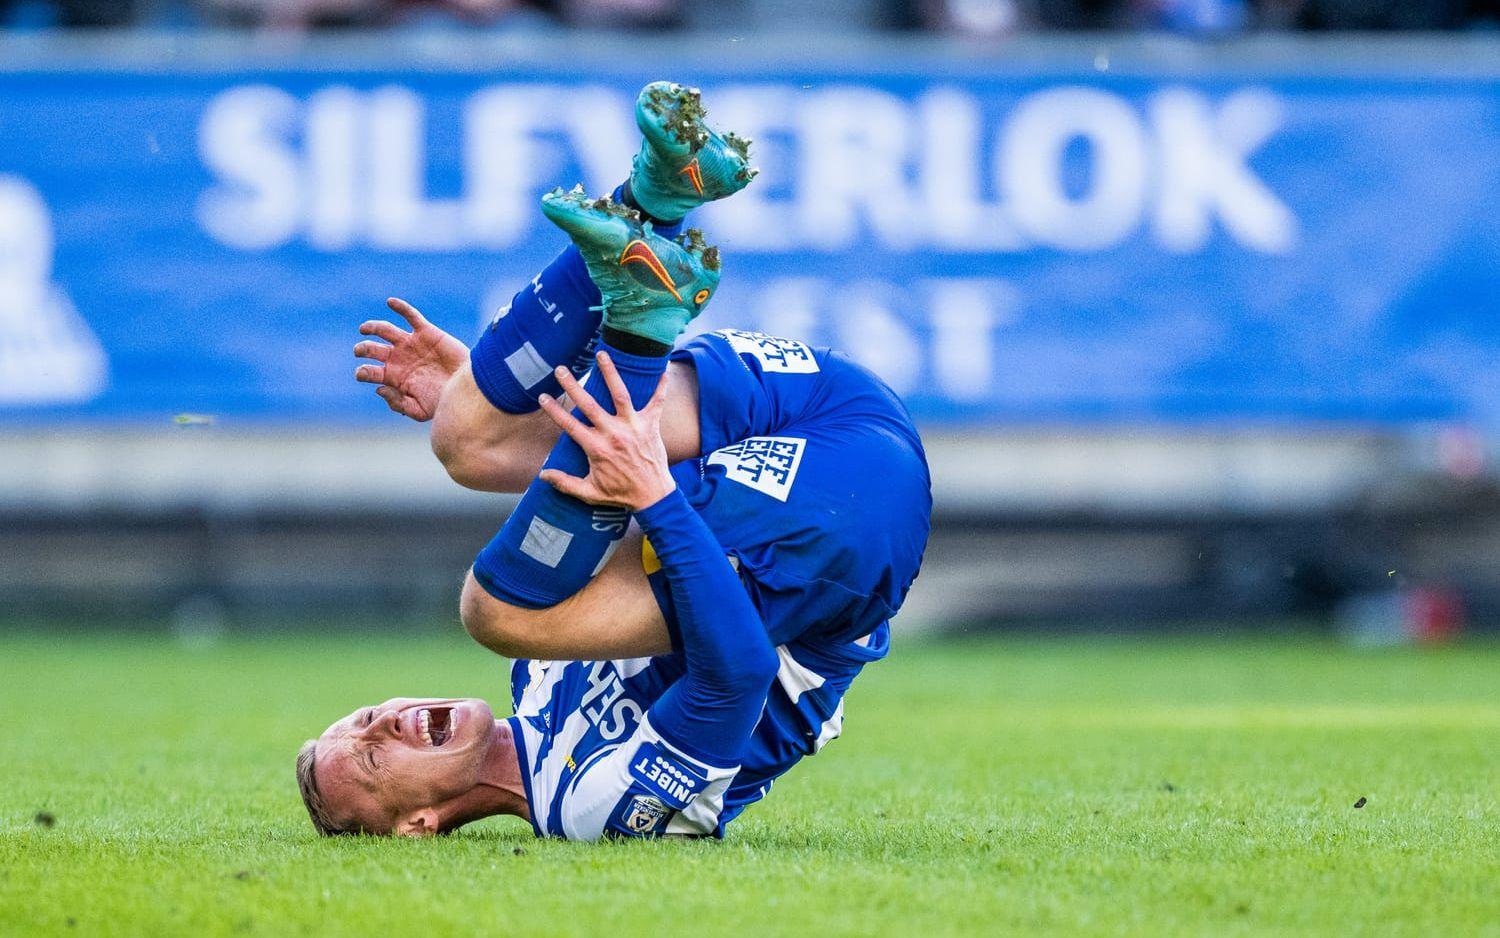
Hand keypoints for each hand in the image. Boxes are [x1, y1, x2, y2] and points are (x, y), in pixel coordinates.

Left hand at [355, 298, 468, 421]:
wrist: (468, 388)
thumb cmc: (444, 401)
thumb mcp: (419, 410)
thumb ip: (398, 403)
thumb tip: (379, 389)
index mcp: (393, 377)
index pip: (369, 371)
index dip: (362, 372)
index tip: (367, 374)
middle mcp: (398, 358)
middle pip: (371, 349)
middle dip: (362, 348)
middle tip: (359, 351)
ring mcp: (411, 344)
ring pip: (384, 330)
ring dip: (371, 327)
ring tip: (363, 328)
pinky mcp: (426, 332)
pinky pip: (411, 316)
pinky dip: (400, 307)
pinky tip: (390, 302)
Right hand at [537, 352, 675, 511]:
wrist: (653, 497)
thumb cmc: (621, 494)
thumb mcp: (590, 492)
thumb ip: (565, 483)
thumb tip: (542, 475)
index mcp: (596, 448)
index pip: (569, 425)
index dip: (554, 411)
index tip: (542, 396)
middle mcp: (614, 434)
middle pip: (590, 404)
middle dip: (573, 386)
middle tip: (561, 369)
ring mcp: (633, 427)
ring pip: (620, 394)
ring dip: (610, 373)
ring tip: (601, 354)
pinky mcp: (651, 425)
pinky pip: (657, 402)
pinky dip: (660, 386)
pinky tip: (661, 369)